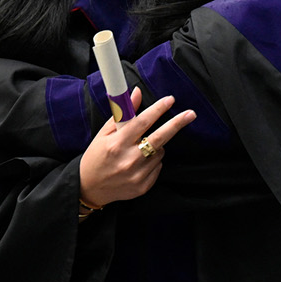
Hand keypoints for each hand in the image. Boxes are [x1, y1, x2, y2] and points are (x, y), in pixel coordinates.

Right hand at [78, 88, 196, 206]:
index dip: (157, 109)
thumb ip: (122, 114)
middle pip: (159, 137)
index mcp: (116, 144)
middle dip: (177, 124)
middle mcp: (128, 159)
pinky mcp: (143, 186)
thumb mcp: (103, 134)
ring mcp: (137, 174)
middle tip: (190, 114)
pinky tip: (139, 164)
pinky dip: (152, 161)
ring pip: (160, 151)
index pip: (141, 122)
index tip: (169, 100)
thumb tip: (136, 93)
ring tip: (139, 149)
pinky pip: (158, 166)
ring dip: (155, 146)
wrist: (89, 188)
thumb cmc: (95, 157)